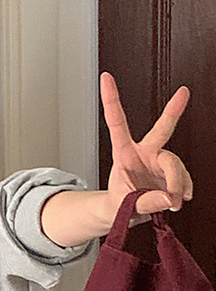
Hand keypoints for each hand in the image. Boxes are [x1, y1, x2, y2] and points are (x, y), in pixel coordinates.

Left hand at [101, 72, 192, 226]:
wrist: (124, 212)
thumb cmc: (118, 203)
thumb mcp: (123, 206)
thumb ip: (145, 202)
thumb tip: (167, 198)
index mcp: (124, 153)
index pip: (117, 123)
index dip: (111, 100)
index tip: (105, 77)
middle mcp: (144, 152)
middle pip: (163, 132)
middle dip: (172, 110)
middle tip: (183, 92)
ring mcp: (159, 161)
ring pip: (176, 166)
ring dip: (177, 186)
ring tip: (171, 203)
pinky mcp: (172, 173)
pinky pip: (184, 179)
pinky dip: (183, 191)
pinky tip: (178, 199)